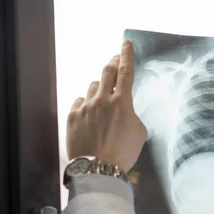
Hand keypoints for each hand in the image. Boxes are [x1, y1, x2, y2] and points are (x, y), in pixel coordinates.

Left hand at [66, 40, 146, 171]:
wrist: (99, 168)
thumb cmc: (123, 153)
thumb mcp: (139, 132)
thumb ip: (132, 115)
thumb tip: (125, 111)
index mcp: (122, 102)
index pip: (126, 72)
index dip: (127, 56)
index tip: (126, 45)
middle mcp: (102, 100)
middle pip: (107, 72)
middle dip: (113, 63)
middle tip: (116, 61)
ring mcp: (86, 107)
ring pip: (93, 87)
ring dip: (100, 88)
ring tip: (104, 100)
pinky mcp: (73, 116)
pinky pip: (80, 102)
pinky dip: (87, 104)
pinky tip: (91, 114)